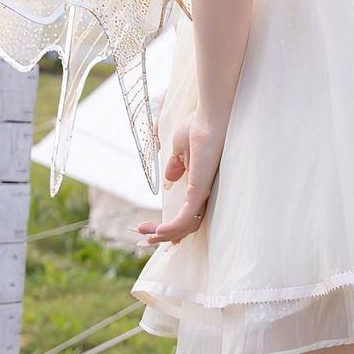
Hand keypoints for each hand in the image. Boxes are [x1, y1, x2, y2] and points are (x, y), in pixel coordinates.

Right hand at [134, 109, 225, 246]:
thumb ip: (176, 166)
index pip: (187, 214)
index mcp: (199, 184)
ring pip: (184, 226)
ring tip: (145, 235)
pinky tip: (157, 232)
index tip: (152, 231)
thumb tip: (169, 180)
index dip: (171, 226)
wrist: (210, 116)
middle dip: (162, 235)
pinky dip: (172, 228)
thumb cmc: (200, 126)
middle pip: (184, 225)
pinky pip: (186, 218)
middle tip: (143, 236)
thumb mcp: (180, 149)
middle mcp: (203, 193)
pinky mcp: (200, 191)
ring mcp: (203, 193)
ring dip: (163, 234)